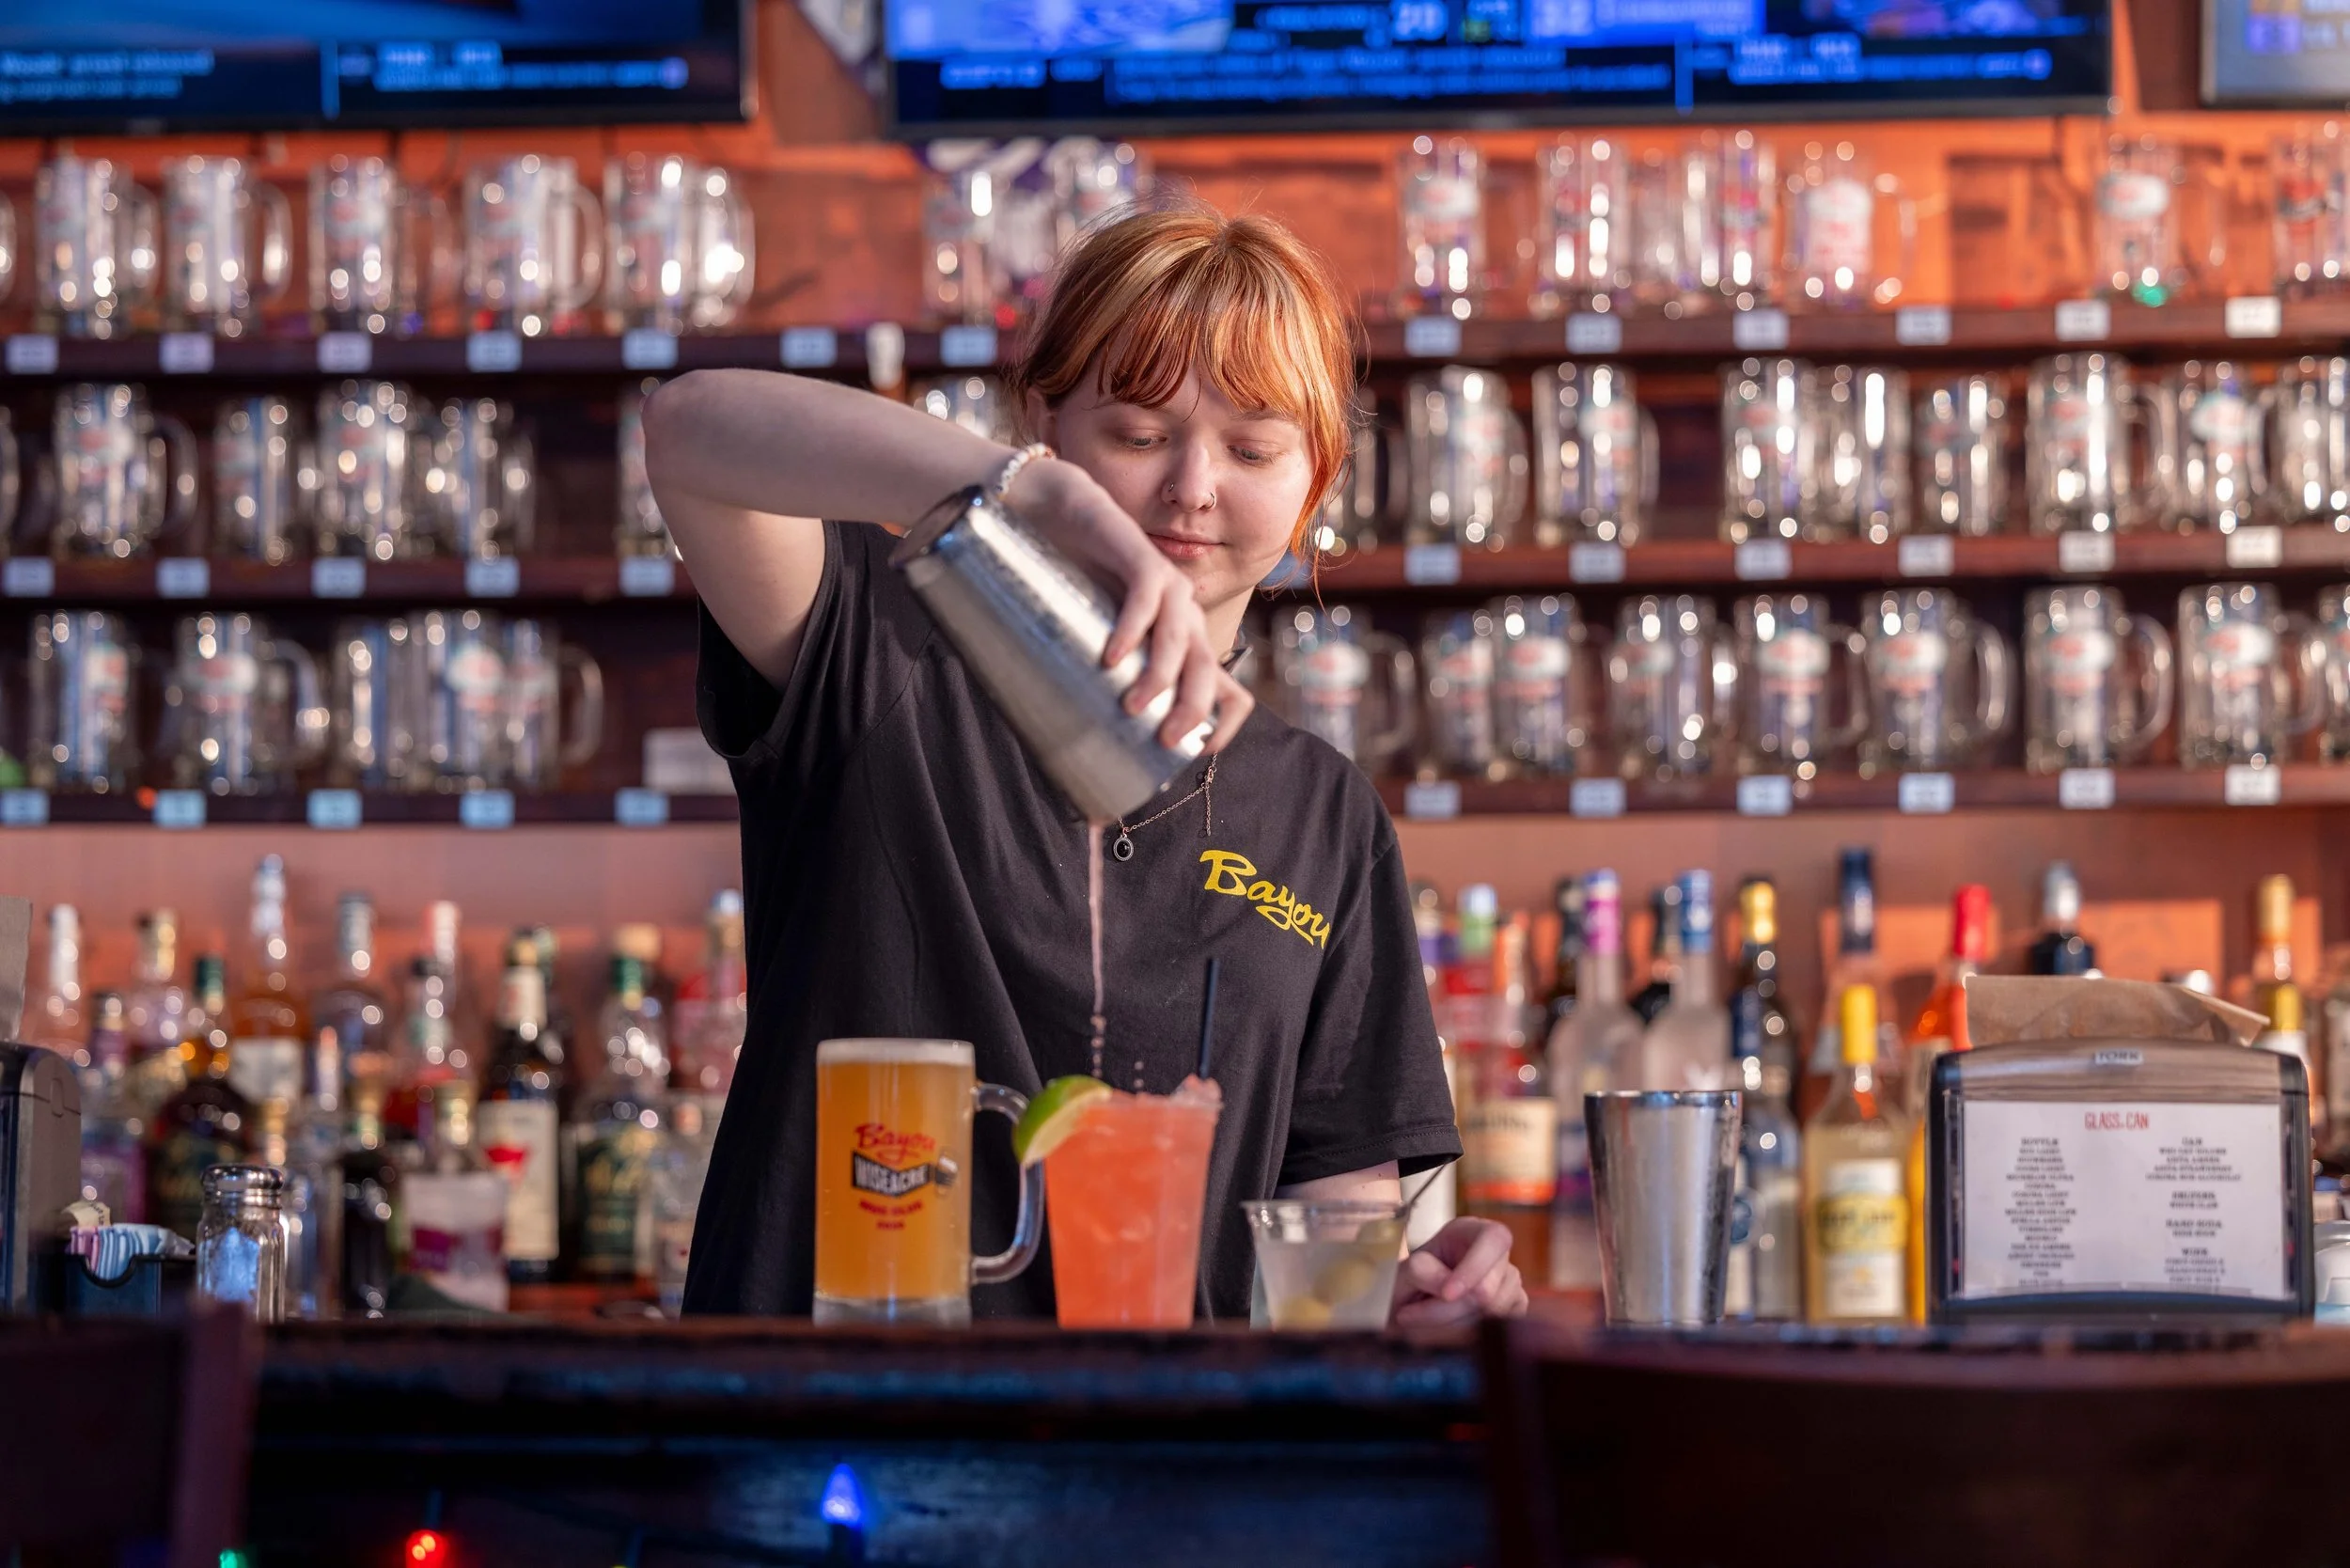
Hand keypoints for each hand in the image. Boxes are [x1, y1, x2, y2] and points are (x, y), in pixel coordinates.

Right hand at [1005, 458, 1252, 752]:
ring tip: (1132, 706)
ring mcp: (1167, 588)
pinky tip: (1112, 657)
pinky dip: (1132, 631)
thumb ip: (1103, 688)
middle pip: (1208, 672)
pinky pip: (1146, 599)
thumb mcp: (1098, 647)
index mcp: (1185, 644)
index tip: (1194, 755)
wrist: (1057, 516)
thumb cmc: (1077, 588)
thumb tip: (1089, 763)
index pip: (1228, 691)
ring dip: (1160, 677)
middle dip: (1192, 711)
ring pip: (1182, 640)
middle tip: (1163, 741)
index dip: (1224, 725)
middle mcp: (1186, 618)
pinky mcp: (1141, 560)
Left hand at [1391, 1217, 1528, 1327]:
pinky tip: (1446, 1327)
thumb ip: (1422, 1272)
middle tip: (1409, 1316)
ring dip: (1451, 1325)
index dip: (1474, 1268)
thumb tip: (1449, 1291)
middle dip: (1448, 1309)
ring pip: (1492, 1314)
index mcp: (1474, 1230)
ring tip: (1423, 1319)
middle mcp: (1499, 1254)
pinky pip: (1498, 1329)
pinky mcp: (1514, 1310)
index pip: (1494, 1239)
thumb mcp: (1406, 1268)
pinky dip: (1466, 1335)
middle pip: (1489, 1289)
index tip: (1447, 1294)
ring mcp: (1510, 1283)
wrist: (1410, 1304)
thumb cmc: (1410, 1279)